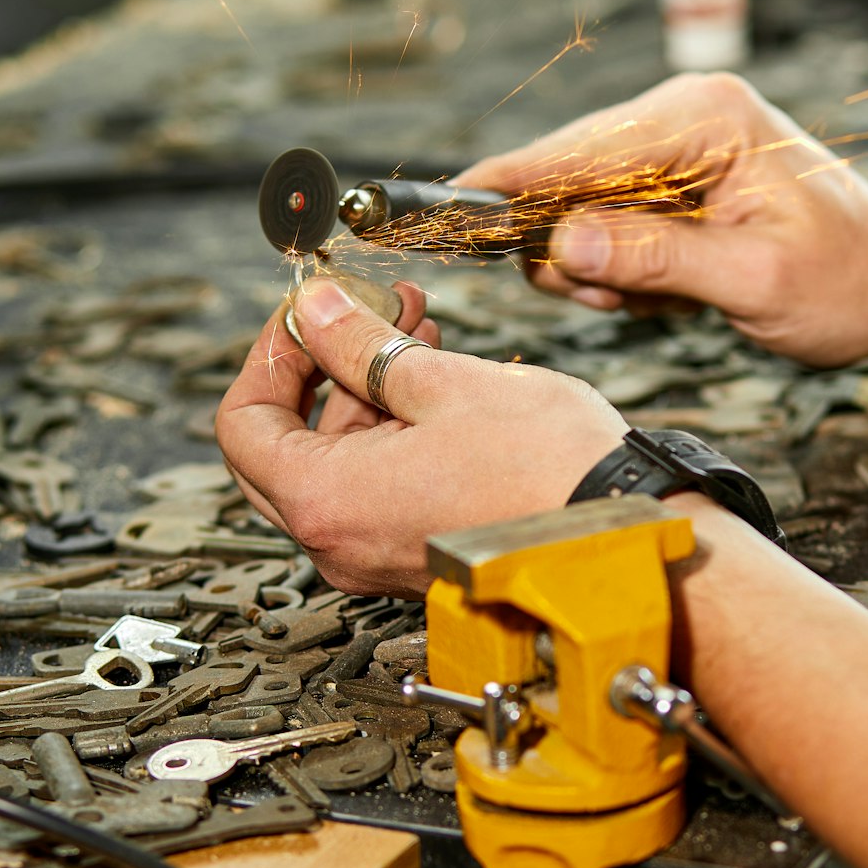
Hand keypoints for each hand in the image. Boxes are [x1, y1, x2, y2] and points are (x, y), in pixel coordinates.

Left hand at [216, 277, 629, 595]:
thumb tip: (315, 309)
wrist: (624, 541)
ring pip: (338, 463)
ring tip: (420, 327)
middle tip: (364, 311)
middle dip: (321, 368)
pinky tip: (441, 378)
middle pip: (282, 447)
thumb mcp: (441, 382)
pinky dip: (396, 430)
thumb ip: (361, 344)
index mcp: (324, 502)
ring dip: (366, 390)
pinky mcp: (419, 557)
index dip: (270, 354)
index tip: (309, 312)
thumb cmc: (548, 475)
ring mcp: (378, 557)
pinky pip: (380, 488)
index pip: (243, 423)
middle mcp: (339, 543)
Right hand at [455, 72, 867, 367]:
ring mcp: (679, 144)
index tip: (449, 211)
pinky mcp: (677, 178)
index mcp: (707, 118)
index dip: (510, 186)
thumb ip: (655, 258)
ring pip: (580, 207)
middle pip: (566, 175)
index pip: (580, 149)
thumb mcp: (754, 284)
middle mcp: (686, 114)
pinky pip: (608, 224)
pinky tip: (673, 291)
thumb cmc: (851, 284)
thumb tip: (562, 242)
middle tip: (615, 301)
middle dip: (572, 249)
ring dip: (600, 267)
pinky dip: (624, 269)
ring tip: (664, 301)